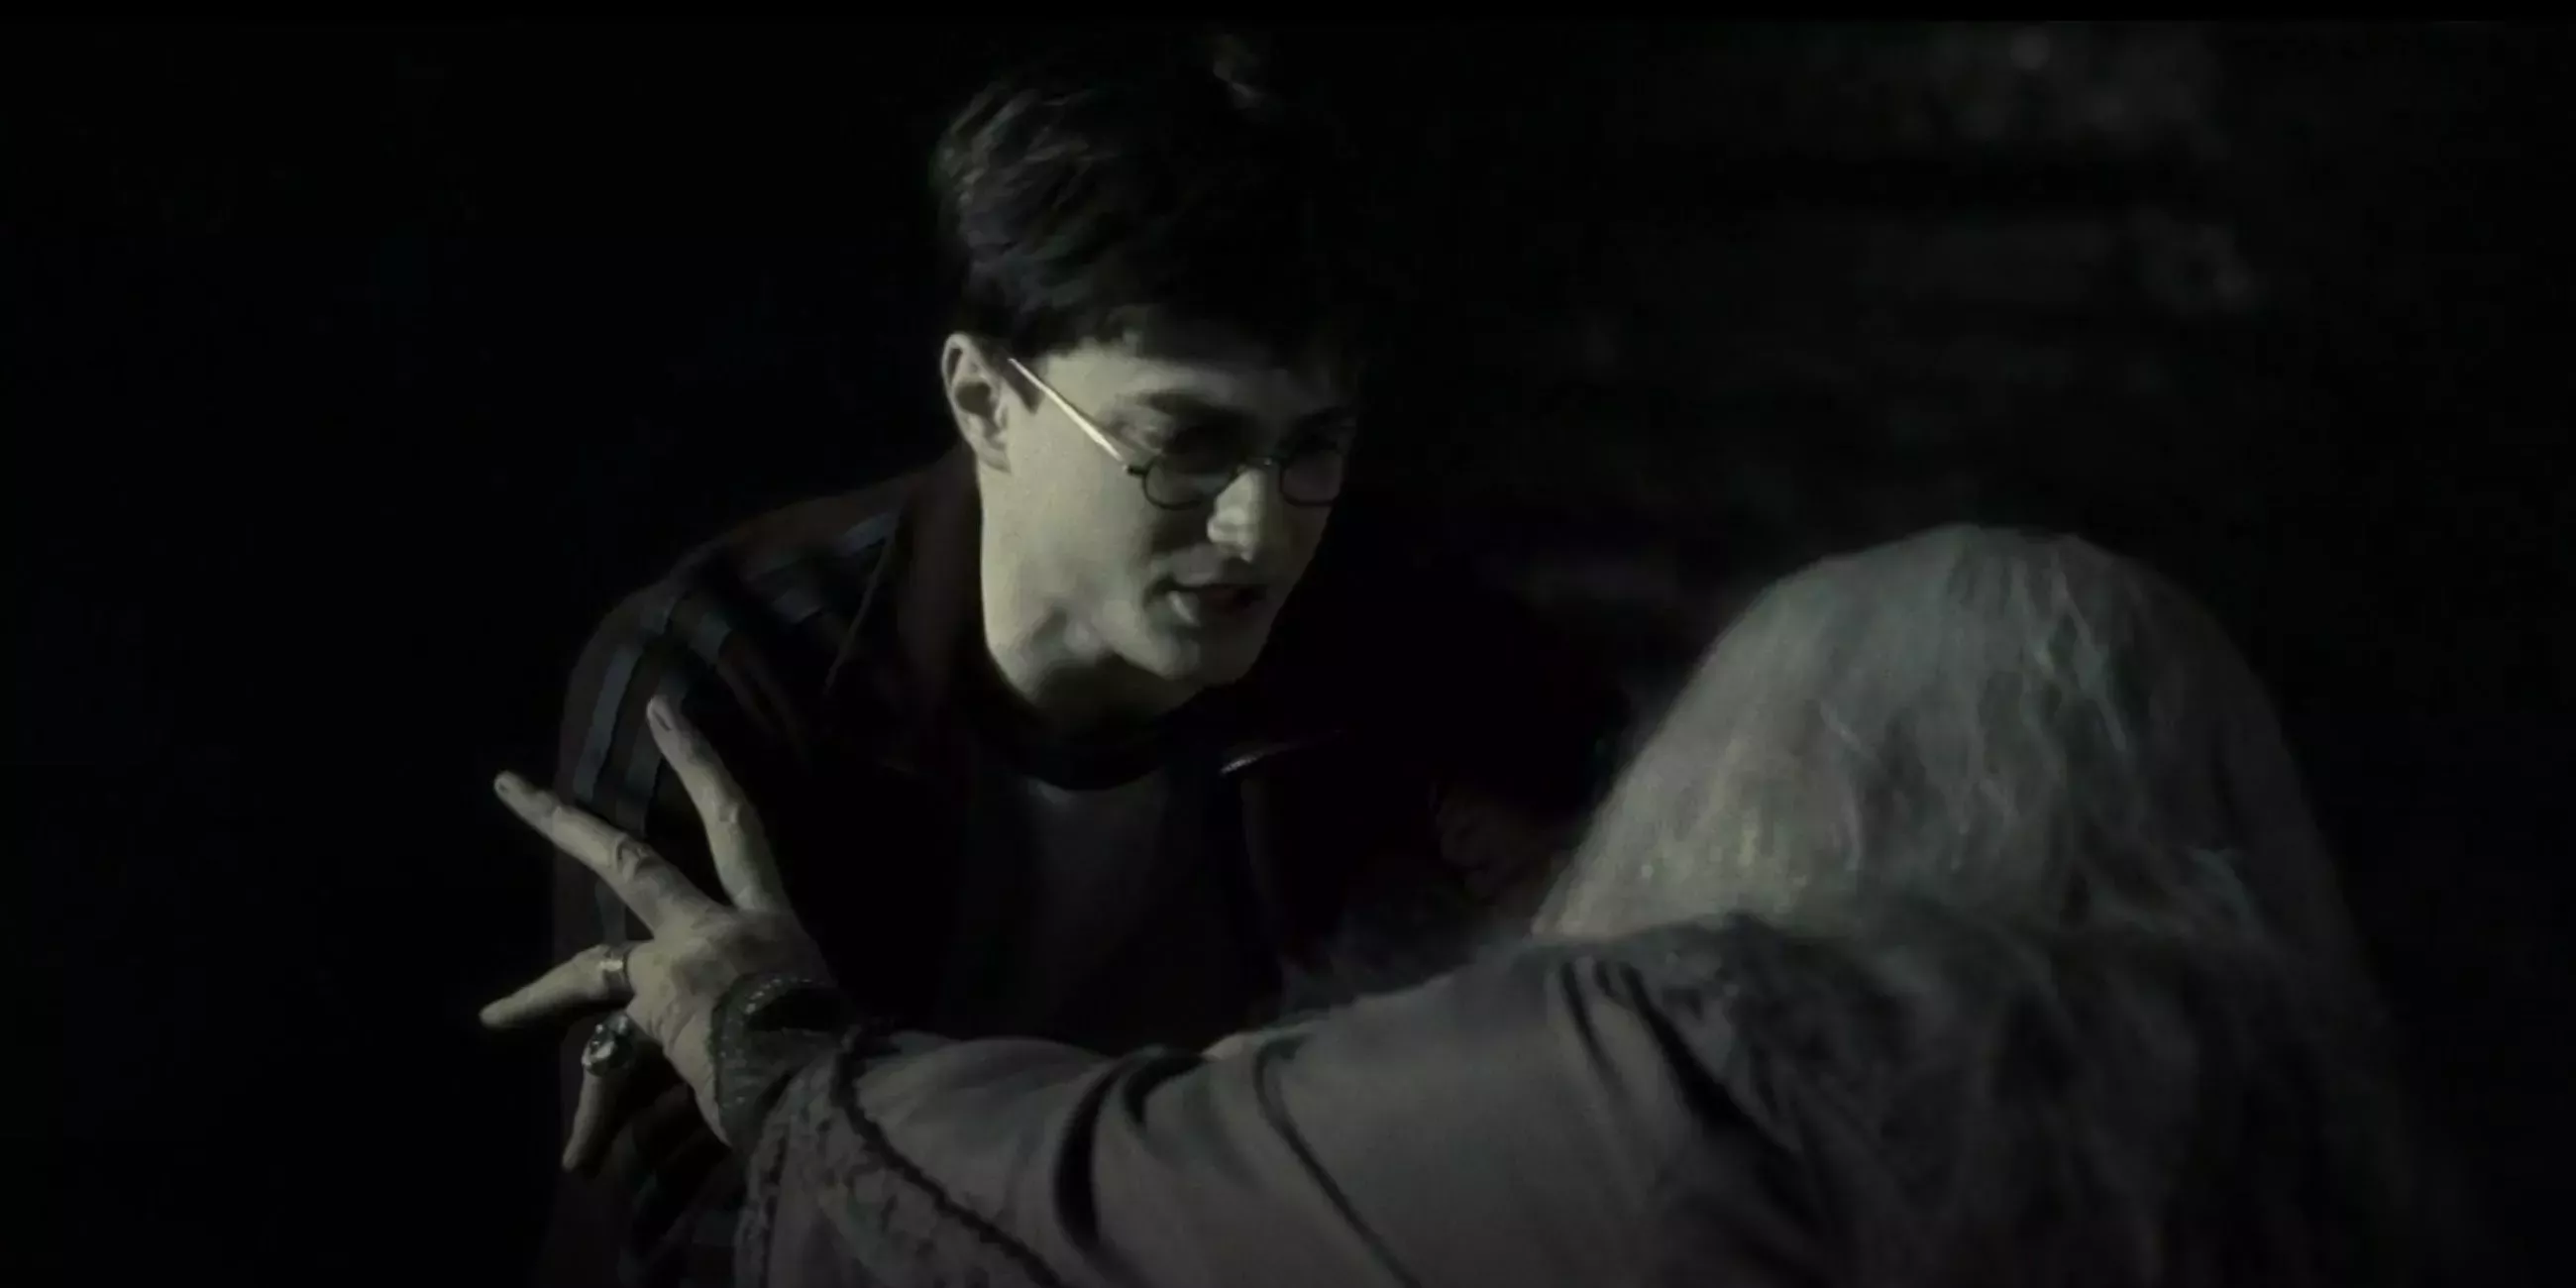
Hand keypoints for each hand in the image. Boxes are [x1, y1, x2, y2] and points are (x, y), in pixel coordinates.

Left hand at [480, 695, 828, 1163]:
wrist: (816, 1076)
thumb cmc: (839, 1039)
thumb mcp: (822, 1003)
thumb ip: (791, 999)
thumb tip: (805, 1028)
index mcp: (764, 917)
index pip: (733, 821)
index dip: (697, 763)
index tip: (664, 713)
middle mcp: (710, 927)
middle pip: (626, 863)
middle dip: (562, 824)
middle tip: (505, 787)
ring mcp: (669, 970)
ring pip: (588, 970)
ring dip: (533, 997)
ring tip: (491, 1016)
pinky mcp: (641, 1031)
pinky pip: (608, 1073)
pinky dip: (594, 1119)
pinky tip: (577, 1156)